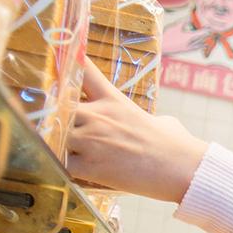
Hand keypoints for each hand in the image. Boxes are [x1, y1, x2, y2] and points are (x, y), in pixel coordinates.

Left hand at [67, 60, 208, 203]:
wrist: (179, 167)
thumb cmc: (176, 144)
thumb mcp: (161, 120)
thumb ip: (149, 118)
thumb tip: (159, 124)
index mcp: (112, 99)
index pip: (83, 70)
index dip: (67, 63)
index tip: (58, 61)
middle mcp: (97, 115)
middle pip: (58, 106)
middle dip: (55, 117)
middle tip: (59, 127)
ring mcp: (91, 140)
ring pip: (53, 136)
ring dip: (56, 144)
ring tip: (66, 152)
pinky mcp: (89, 166)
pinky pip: (61, 164)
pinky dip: (62, 168)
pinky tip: (72, 171)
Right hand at [160, 21, 212, 57]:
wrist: (162, 47)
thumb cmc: (168, 36)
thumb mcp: (176, 27)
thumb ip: (184, 22)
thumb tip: (190, 17)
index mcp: (189, 37)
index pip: (201, 33)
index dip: (206, 29)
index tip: (210, 26)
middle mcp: (191, 44)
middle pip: (202, 38)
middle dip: (207, 34)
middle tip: (211, 30)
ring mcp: (189, 48)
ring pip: (201, 44)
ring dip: (204, 39)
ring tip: (209, 36)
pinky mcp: (186, 51)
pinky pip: (196, 48)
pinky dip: (201, 45)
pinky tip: (203, 44)